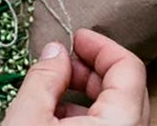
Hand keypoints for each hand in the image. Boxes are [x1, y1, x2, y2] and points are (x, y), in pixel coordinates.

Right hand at [3, 29, 149, 125]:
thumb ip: (44, 77)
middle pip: (127, 88)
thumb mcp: (27, 117)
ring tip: (53, 88)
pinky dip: (88, 116)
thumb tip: (55, 52)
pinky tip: (56, 115)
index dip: (101, 46)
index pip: (129, 68)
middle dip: (93, 68)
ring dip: (88, 93)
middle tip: (63, 60)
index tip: (77, 38)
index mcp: (119, 123)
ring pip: (118, 110)